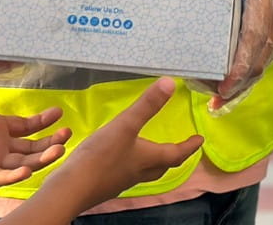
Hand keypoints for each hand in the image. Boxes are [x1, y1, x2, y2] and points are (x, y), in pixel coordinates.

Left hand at [0, 72, 66, 187]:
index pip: (27, 126)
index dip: (44, 121)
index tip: (59, 112)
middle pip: (32, 146)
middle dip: (52, 141)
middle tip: (68, 133)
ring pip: (24, 162)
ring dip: (42, 159)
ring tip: (59, 150)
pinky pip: (1, 176)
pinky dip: (15, 175)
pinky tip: (28, 169)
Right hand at [42, 78, 203, 209]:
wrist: (72, 189)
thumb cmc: (101, 157)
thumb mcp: (125, 125)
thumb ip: (146, 105)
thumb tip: (170, 83)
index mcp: (148, 159)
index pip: (176, 154)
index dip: (189, 146)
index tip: (200, 140)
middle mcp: (139, 172)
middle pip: (162, 166)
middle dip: (173, 156)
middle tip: (180, 147)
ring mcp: (122, 180)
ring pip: (145, 171)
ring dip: (154, 161)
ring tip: (153, 151)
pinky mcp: (107, 183)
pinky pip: (128, 173)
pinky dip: (133, 164)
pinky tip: (121, 157)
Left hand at [168, 0, 272, 108]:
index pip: (253, 39)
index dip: (238, 67)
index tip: (222, 88)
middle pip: (259, 60)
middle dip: (237, 85)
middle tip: (211, 100)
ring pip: (266, 57)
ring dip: (246, 78)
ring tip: (218, 95)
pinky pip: (270, 47)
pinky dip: (254, 64)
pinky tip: (236, 73)